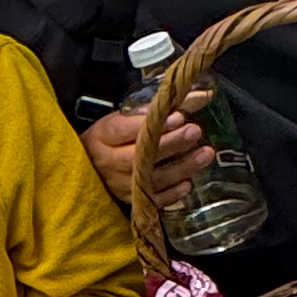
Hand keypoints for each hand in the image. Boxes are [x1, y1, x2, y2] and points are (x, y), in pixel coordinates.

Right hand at [83, 95, 208, 215]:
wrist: (92, 165)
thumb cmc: (115, 137)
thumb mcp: (129, 116)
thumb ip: (162, 107)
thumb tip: (204, 95)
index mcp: (104, 134)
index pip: (124, 129)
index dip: (149, 124)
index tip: (177, 117)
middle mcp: (107, 161)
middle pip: (138, 156)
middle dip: (170, 144)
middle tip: (195, 132)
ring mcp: (117, 183)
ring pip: (149, 179)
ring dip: (180, 168)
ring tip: (204, 155)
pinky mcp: (127, 200)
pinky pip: (151, 201)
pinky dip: (171, 194)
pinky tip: (188, 183)